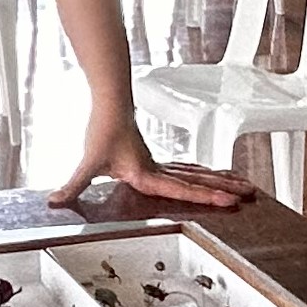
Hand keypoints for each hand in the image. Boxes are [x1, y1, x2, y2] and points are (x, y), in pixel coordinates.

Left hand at [44, 105, 253, 210]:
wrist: (110, 103)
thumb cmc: (102, 131)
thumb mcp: (88, 162)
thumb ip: (73, 185)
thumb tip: (55, 202)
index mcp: (147, 174)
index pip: (181, 189)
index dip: (206, 196)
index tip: (229, 201)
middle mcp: (159, 169)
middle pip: (198, 181)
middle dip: (224, 188)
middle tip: (251, 194)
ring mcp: (160, 164)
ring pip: (197, 174)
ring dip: (219, 180)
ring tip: (243, 186)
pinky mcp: (156, 160)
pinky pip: (187, 170)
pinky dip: (203, 175)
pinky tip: (211, 178)